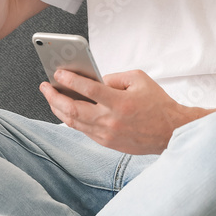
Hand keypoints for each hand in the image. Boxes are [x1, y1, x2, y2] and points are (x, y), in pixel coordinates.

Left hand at [39, 69, 206, 154]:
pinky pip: (83, 130)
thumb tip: (93, 78)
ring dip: (58, 109)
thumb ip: (114, 77)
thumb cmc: (157, 103)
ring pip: (74, 123)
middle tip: (45, 86)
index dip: (70, 80)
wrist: (171, 131)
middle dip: (54, 97)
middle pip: (73, 109)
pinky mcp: (107, 143)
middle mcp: (111, 120)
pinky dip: (71, 119)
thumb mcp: (138, 79)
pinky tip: (65, 110)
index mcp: (120, 102)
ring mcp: (107, 134)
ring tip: (51, 97)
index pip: (88, 89)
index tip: (58, 72)